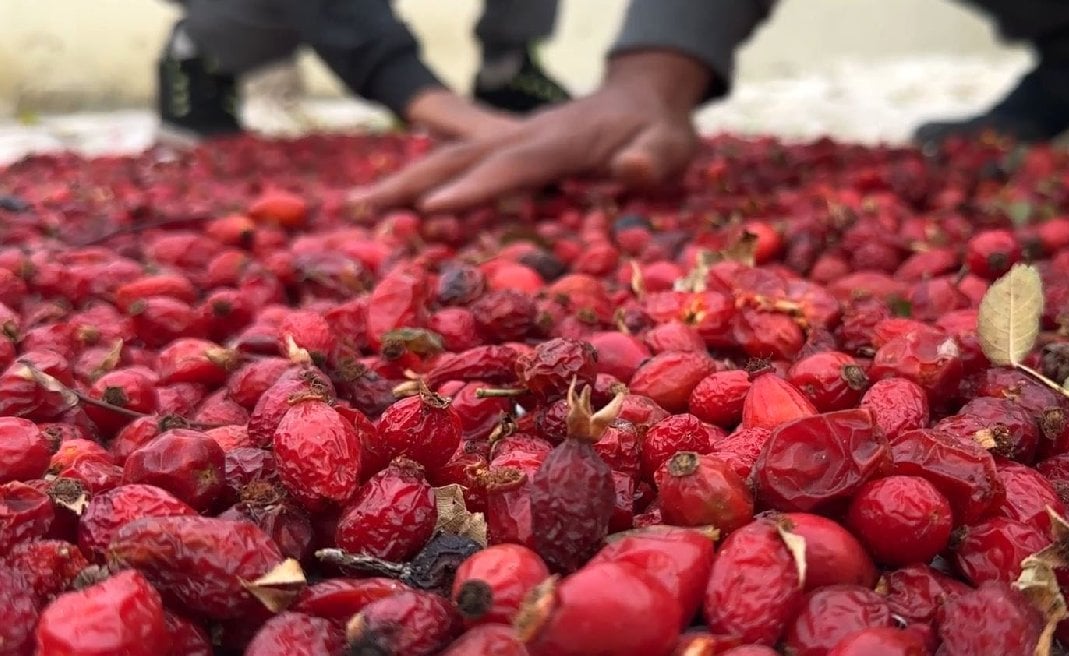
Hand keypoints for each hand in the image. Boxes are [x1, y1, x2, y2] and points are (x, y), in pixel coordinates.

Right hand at [348, 51, 711, 213]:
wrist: (645, 96)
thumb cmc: (661, 130)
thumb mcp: (672, 144)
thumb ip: (654, 157)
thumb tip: (632, 168)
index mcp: (560, 142)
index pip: (511, 166)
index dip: (474, 188)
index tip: (434, 210)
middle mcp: (525, 137)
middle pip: (460, 158)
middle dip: (412, 183)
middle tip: (360, 208)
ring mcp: (513, 140)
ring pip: (451, 157)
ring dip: (405, 181)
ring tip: (357, 207)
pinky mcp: (509, 148)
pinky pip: (461, 162)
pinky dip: (425, 180)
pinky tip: (396, 203)